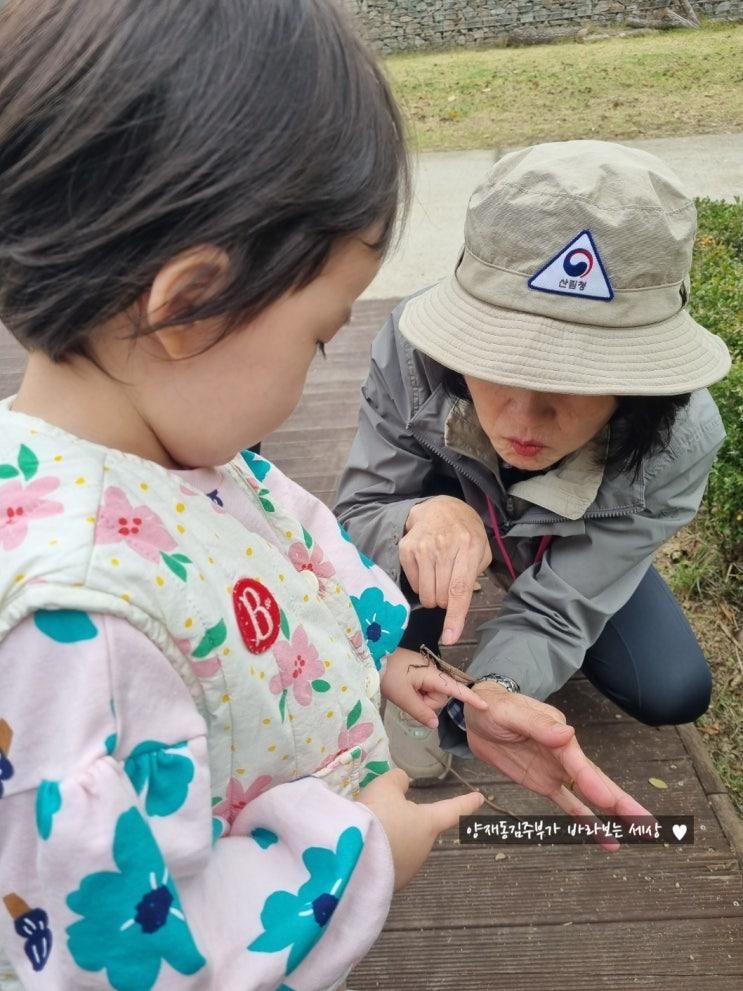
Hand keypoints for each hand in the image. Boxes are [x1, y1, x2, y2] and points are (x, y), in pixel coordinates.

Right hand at [358, 768, 483, 888]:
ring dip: (388, 839)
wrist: (353, 860)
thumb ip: (396, 781)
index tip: (480, 798)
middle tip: (379, 812)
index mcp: (429, 823)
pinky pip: (386, 863)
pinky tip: (360, 848)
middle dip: (403, 821)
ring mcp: (408, 870)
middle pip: (418, 829)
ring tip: (363, 830)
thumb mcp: (385, 787)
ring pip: (400, 847)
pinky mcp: (390, 885)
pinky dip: (376, 854)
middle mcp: (423, 848)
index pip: (453, 810)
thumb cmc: (377, 817)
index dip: (465, 803)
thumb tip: (402, 782)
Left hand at [381, 647, 488, 727]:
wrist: (373, 655)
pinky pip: (424, 689)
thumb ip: (420, 711)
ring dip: (420, 699)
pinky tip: (405, 689)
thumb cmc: (388, 673)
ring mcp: (426, 671)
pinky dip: (417, 694)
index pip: (456, 689)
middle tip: (408, 697)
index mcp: (432, 675)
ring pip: (431, 695)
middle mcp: (433, 672)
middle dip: (427, 703)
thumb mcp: (402, 696)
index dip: (470, 698)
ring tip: (404, 691)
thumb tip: (435, 724)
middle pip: (440, 697)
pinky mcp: (419, 672)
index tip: (486, 705)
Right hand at [400, 496, 491, 646]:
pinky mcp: (407, 548)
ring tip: (438, 578)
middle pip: (441, 596)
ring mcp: (423, 547)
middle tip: (449, 584)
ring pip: (426, 594)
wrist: (441, 507)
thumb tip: (458, 607)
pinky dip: (421, 585)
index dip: (455, 617)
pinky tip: (427, 568)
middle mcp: (444, 546)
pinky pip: (413, 584)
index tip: (450, 637)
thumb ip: (474, 575)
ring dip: (433, 595)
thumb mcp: (481, 549)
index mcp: (469, 547)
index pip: (459, 589)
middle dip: (446, 600)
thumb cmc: (465, 533)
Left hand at [464, 683, 650, 850]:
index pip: (577, 761)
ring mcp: (556, 770)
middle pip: (596, 780)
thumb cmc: (495, 706)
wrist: (477, 714)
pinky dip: (586, 821)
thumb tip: (566, 733)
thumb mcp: (511, 712)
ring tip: (638, 834)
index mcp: (557, 732)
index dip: (591, 781)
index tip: (607, 801)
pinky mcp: (545, 782)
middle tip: (647, 823)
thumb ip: (536, 723)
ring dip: (612, 814)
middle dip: (620, 802)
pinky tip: (606, 838)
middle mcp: (564, 753)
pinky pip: (568, 804)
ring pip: (589, 795)